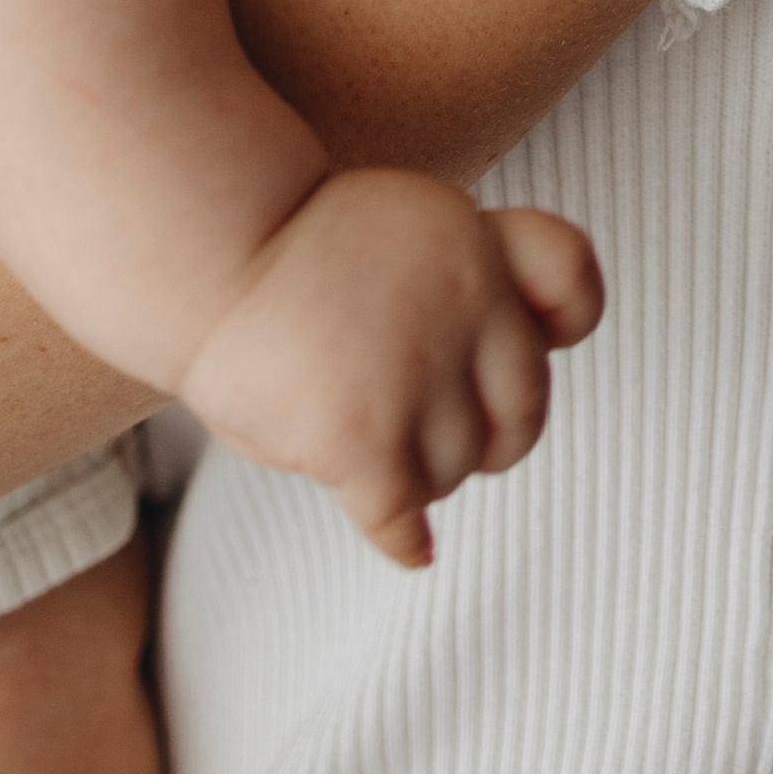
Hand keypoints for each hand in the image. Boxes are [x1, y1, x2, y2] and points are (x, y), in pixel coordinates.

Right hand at [179, 172, 604, 569]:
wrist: (198, 248)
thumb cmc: (293, 247)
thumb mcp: (404, 222)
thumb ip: (470, 277)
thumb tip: (536, 355)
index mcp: (473, 240)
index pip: (574, 284)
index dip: (560, 323)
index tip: (533, 341)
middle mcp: (465, 301)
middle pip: (524, 408)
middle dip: (491, 431)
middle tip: (438, 432)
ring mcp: (415, 372)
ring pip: (459, 468)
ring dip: (424, 474)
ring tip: (372, 452)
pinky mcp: (362, 437)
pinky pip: (403, 516)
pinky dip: (407, 539)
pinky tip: (411, 551)